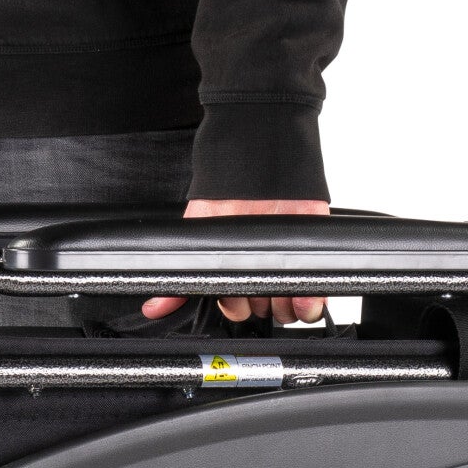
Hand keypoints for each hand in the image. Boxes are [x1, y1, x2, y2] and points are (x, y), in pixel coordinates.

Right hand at [141, 197, 331, 326]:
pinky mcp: (313, 263)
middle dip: (258, 305)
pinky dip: (310, 305)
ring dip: (283, 306)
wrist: (262, 155)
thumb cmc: (229, 186)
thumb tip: (154, 308)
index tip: (238, 302)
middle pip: (260, 312)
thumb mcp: (197, 232)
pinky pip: (314, 302)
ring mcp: (286, 270)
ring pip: (284, 311)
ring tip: (278, 283)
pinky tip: (303, 298)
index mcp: (233, 269)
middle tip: (256, 282)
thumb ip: (178, 277)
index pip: (235, 309)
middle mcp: (259, 273)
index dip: (238, 310)